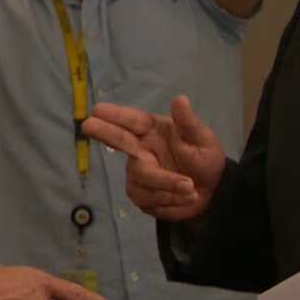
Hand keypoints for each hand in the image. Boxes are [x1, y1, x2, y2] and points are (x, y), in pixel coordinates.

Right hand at [83, 95, 226, 221]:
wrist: (212, 192)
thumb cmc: (205, 159)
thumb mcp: (203, 140)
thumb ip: (189, 123)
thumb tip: (180, 99)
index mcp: (154, 130)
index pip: (133, 121)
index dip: (116, 115)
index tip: (98, 110)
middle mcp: (141, 149)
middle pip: (119, 141)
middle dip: (104, 133)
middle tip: (88, 125)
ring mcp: (138, 172)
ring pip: (142, 179)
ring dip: (169, 186)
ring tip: (192, 189)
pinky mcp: (141, 195)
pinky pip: (148, 199)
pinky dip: (170, 200)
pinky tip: (185, 198)